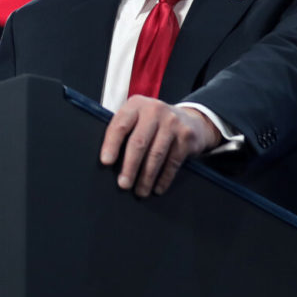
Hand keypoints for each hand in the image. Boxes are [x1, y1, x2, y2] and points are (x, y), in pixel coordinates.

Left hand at [99, 98, 220, 196]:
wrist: (190, 119)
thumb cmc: (154, 123)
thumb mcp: (138, 118)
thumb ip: (125, 130)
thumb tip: (108, 161)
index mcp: (136, 105)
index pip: (120, 125)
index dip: (111, 144)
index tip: (106, 162)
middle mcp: (154, 110)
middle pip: (138, 142)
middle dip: (130, 166)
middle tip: (123, 185)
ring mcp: (172, 122)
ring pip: (156, 155)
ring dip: (146, 177)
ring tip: (140, 191)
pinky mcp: (187, 136)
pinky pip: (173, 162)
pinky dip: (164, 178)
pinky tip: (157, 188)